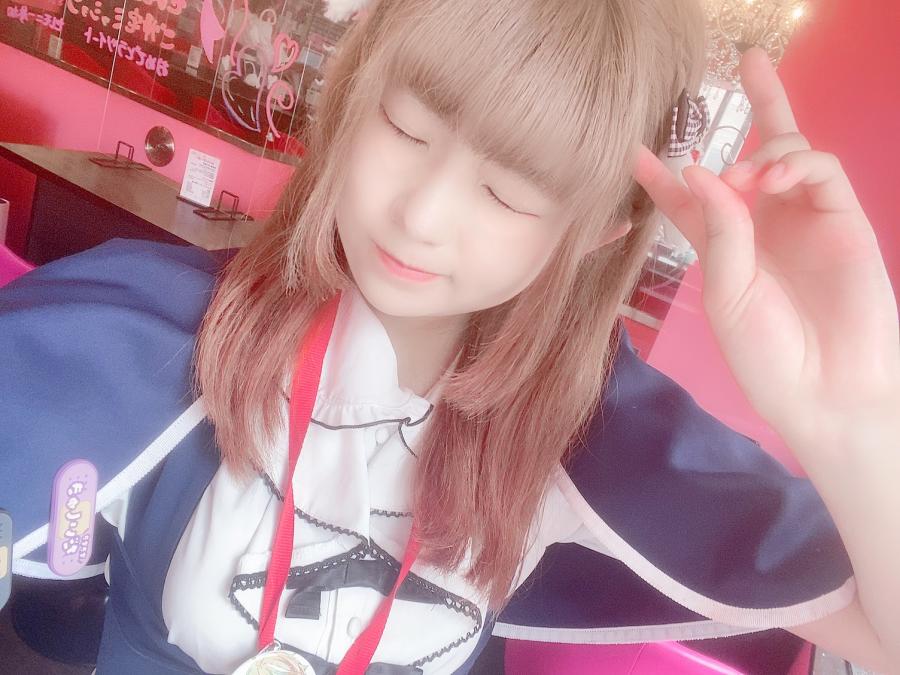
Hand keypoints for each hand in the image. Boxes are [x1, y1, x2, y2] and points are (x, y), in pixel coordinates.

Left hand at [632, 46, 898, 453]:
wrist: (826, 390)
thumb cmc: (766, 353)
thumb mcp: (727, 294)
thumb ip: (718, 231)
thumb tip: (700, 170)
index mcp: (723, 248)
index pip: (691, 200)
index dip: (665, 176)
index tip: (635, 151)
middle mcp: (762, 225)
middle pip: (753, 155)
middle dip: (753, 109)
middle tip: (745, 60)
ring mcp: (804, 219)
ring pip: (791, 150)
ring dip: (766, 149)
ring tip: (752, 175)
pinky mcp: (842, 219)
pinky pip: (821, 168)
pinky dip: (799, 160)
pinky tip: (776, 174)